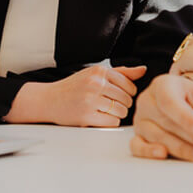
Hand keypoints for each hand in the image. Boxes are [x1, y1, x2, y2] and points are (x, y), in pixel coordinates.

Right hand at [6, 64, 146, 126]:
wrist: (50, 100)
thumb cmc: (74, 87)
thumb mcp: (95, 74)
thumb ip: (121, 72)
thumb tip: (143, 70)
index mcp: (98, 71)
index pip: (129, 84)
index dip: (128, 92)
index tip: (119, 95)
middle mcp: (94, 84)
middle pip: (127, 99)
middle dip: (122, 104)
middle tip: (110, 104)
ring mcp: (90, 100)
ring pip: (121, 111)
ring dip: (117, 114)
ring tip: (105, 110)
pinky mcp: (86, 116)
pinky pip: (112, 122)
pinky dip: (110, 122)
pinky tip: (100, 117)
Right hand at [129, 74, 192, 161]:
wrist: (185, 103)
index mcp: (164, 84)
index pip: (170, 101)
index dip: (186, 119)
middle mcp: (148, 100)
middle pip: (166, 122)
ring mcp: (141, 119)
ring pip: (157, 137)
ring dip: (183, 149)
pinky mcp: (138, 136)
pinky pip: (138, 147)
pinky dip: (149, 152)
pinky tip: (163, 154)